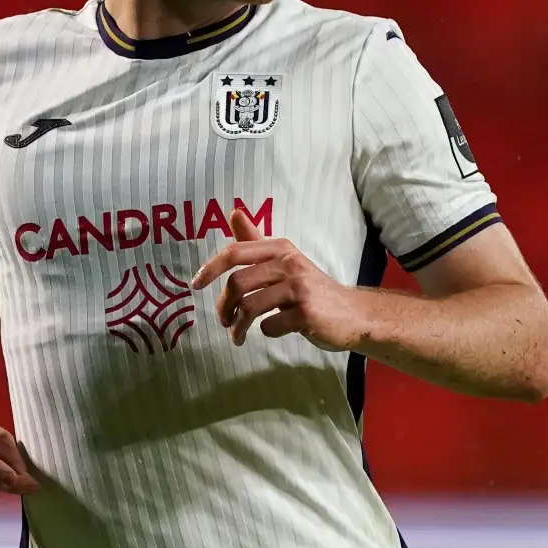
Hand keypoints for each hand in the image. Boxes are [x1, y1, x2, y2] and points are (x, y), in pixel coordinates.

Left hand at [190, 209, 368, 351]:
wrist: (353, 314)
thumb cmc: (311, 289)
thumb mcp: (284, 261)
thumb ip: (256, 241)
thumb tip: (234, 212)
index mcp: (279, 248)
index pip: (235, 252)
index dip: (210, 268)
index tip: (195, 285)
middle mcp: (288, 263)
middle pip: (238, 283)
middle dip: (223, 306)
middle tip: (223, 321)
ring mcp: (299, 288)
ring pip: (250, 306)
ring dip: (238, 326)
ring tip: (237, 336)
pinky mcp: (307, 313)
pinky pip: (270, 326)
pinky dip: (265, 332)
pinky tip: (272, 331)